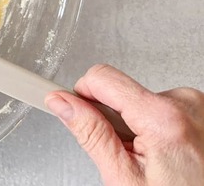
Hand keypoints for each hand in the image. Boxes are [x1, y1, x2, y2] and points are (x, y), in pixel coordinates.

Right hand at [46, 64, 203, 185]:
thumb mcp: (123, 177)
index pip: (102, 78)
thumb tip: (62, 103)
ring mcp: (197, 108)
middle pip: (122, 92)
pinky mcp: (201, 113)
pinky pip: (165, 108)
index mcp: (163, 118)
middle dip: (116, 120)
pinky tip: (166, 154)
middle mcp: (185, 104)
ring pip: (143, 101)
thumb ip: (90, 134)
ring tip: (153, 158)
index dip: (81, 94)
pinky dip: (158, 129)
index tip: (72, 107)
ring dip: (139, 127)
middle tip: (129, 153)